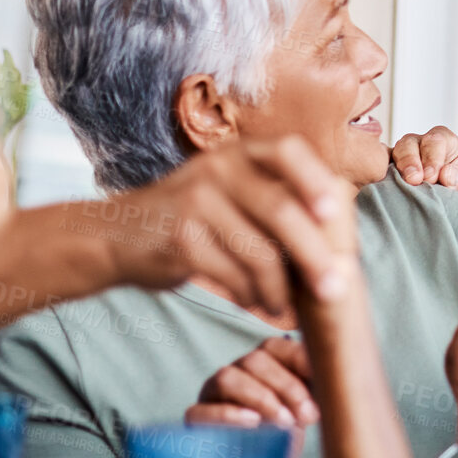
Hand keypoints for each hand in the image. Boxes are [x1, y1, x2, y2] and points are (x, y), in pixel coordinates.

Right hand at [99, 135, 358, 315]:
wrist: (118, 235)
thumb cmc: (192, 218)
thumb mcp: (229, 192)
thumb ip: (274, 200)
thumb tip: (339, 238)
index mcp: (238, 153)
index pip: (288, 150)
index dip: (315, 178)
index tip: (335, 211)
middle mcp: (217, 168)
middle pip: (282, 211)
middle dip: (314, 255)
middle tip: (335, 290)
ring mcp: (196, 201)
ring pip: (259, 251)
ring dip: (279, 289)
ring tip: (283, 307)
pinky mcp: (180, 238)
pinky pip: (232, 274)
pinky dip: (251, 295)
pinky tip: (255, 303)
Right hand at [186, 336, 319, 431]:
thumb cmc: (287, 433)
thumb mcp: (306, 411)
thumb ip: (316, 392)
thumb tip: (335, 379)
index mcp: (265, 362)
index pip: (279, 346)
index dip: (302, 361)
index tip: (326, 385)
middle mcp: (237, 370)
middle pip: (255, 360)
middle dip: (286, 386)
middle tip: (308, 415)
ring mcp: (212, 393)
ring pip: (227, 378)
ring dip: (260, 398)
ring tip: (284, 422)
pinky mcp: (196, 419)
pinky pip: (201, 410)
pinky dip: (229, 415)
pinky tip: (253, 424)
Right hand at [389, 126, 457, 203]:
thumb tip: (447, 175)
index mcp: (444, 141)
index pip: (436, 141)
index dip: (433, 157)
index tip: (433, 176)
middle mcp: (420, 144)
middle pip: (410, 143)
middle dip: (411, 161)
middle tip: (415, 180)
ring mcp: (402, 157)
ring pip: (392, 155)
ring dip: (396, 170)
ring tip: (402, 185)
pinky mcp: (389, 172)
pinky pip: (380, 170)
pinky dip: (382, 178)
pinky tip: (386, 190)